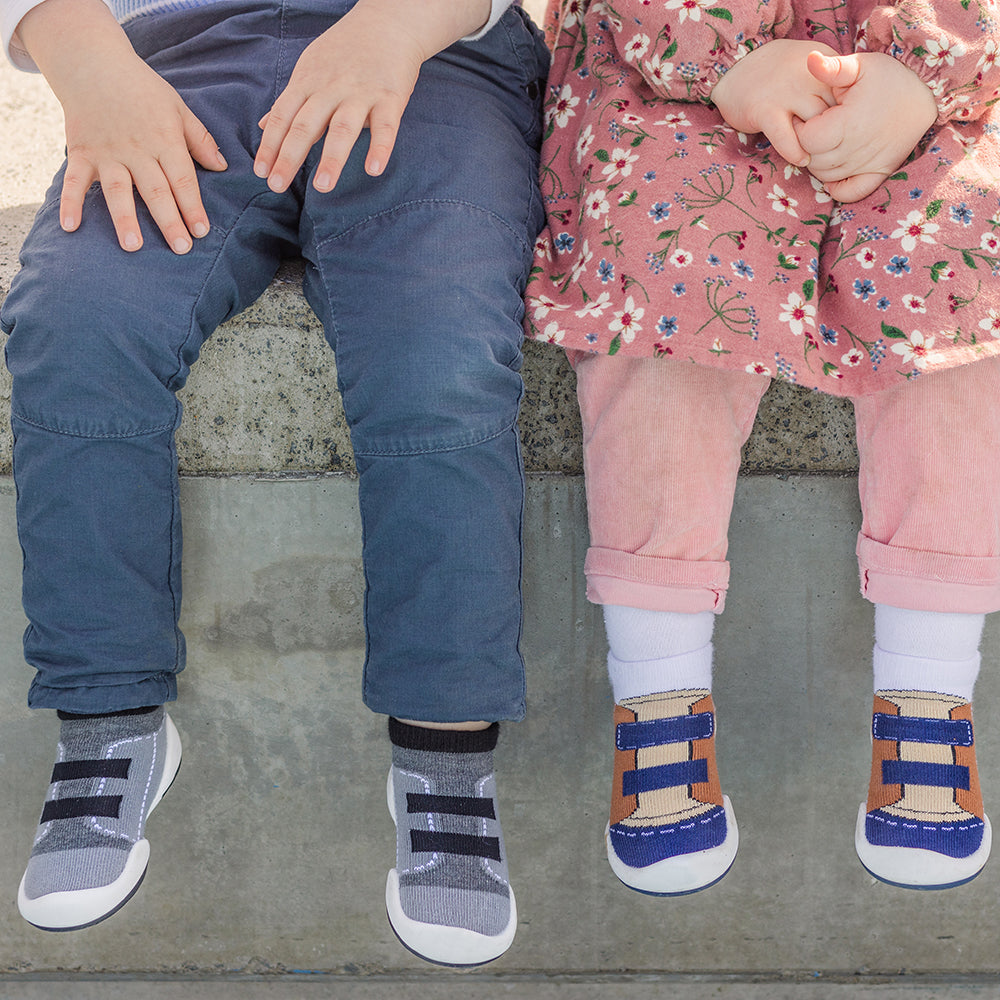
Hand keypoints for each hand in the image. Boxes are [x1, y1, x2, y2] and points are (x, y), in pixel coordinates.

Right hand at [19, 0, 225, 252]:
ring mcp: (107, 152)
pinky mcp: (81, 151)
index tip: (202, 231)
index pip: (182, 179)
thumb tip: (222, 167)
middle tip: (181, 249)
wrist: (92, 61)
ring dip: (125, 218)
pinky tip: (70, 227)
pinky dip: (70, 203)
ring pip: (118, 189)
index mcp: (164, 139)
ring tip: (133, 246)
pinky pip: (74, 180)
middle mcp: (137, 149)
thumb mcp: (178, 108)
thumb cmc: (142, 89)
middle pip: (155, 190)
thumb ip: (200, 139)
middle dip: (169, 220)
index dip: (193, 206)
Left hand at [254, 0, 489, 193]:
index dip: (269, 145)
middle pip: (305, 125)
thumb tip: (263, 125)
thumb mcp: (310, 70)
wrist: (388, 22)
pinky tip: (373, 169)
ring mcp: (360, 93)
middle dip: (289, 157)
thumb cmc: (346, 51)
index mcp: (307, 83)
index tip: (260, 172)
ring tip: (322, 187)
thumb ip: (290, 101)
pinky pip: (385, 127)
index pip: (282, 117)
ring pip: (342, 129)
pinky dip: (380, 147)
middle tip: (277, 186)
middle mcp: (330, 89)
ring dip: (332, 159)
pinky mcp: (390, 98)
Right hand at [710, 39, 838, 166]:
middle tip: (836, 151)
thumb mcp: (808, 67)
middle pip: (835, 113)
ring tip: (820, 157)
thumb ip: (829, 83)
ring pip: (814, 128)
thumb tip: (852, 110)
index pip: (849, 94)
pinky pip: (787, 138)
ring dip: (817, 146)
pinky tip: (802, 160)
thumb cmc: (774, 74)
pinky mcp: (765, 110)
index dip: (849, 116)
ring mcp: (786, 92)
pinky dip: (795, 152)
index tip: (848, 130)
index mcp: (822, 63)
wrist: (732, 68)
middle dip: (836, 134)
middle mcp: (808, 75)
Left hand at [793, 51, 937, 202]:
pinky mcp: (880, 172)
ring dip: (818, 164)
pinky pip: (850, 193)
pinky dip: (837, 188)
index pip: (807, 139)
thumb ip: (832, 67)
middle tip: (814, 130)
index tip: (807, 117)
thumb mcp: (860, 66)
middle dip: (807, 147)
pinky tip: (834, 173)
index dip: (800, 129)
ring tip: (826, 143)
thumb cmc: (888, 76)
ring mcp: (869, 163)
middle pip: (813, 160)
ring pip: (826, 177)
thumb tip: (810, 59)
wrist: (926, 92)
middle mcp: (857, 147)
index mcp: (849, 122)